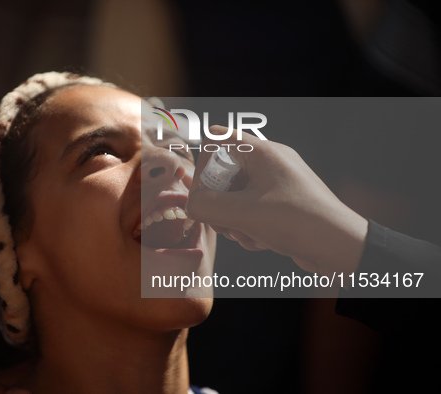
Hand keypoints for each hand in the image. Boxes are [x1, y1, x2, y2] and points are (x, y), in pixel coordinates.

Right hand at [186, 125, 367, 277]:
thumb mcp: (242, 214)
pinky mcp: (282, 205)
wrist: (340, 248)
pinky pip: (251, 211)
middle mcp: (271, 164)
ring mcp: (277, 185)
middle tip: (223, 222)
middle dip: (218, 202)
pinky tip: (261, 240)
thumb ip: (206, 206)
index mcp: (263, 153)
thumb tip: (191, 205)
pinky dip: (249, 227)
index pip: (218, 140)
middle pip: (224, 174)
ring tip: (247, 234)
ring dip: (234, 220)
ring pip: (235, 197)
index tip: (203, 192)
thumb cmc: (299, 222)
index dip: (203, 165)